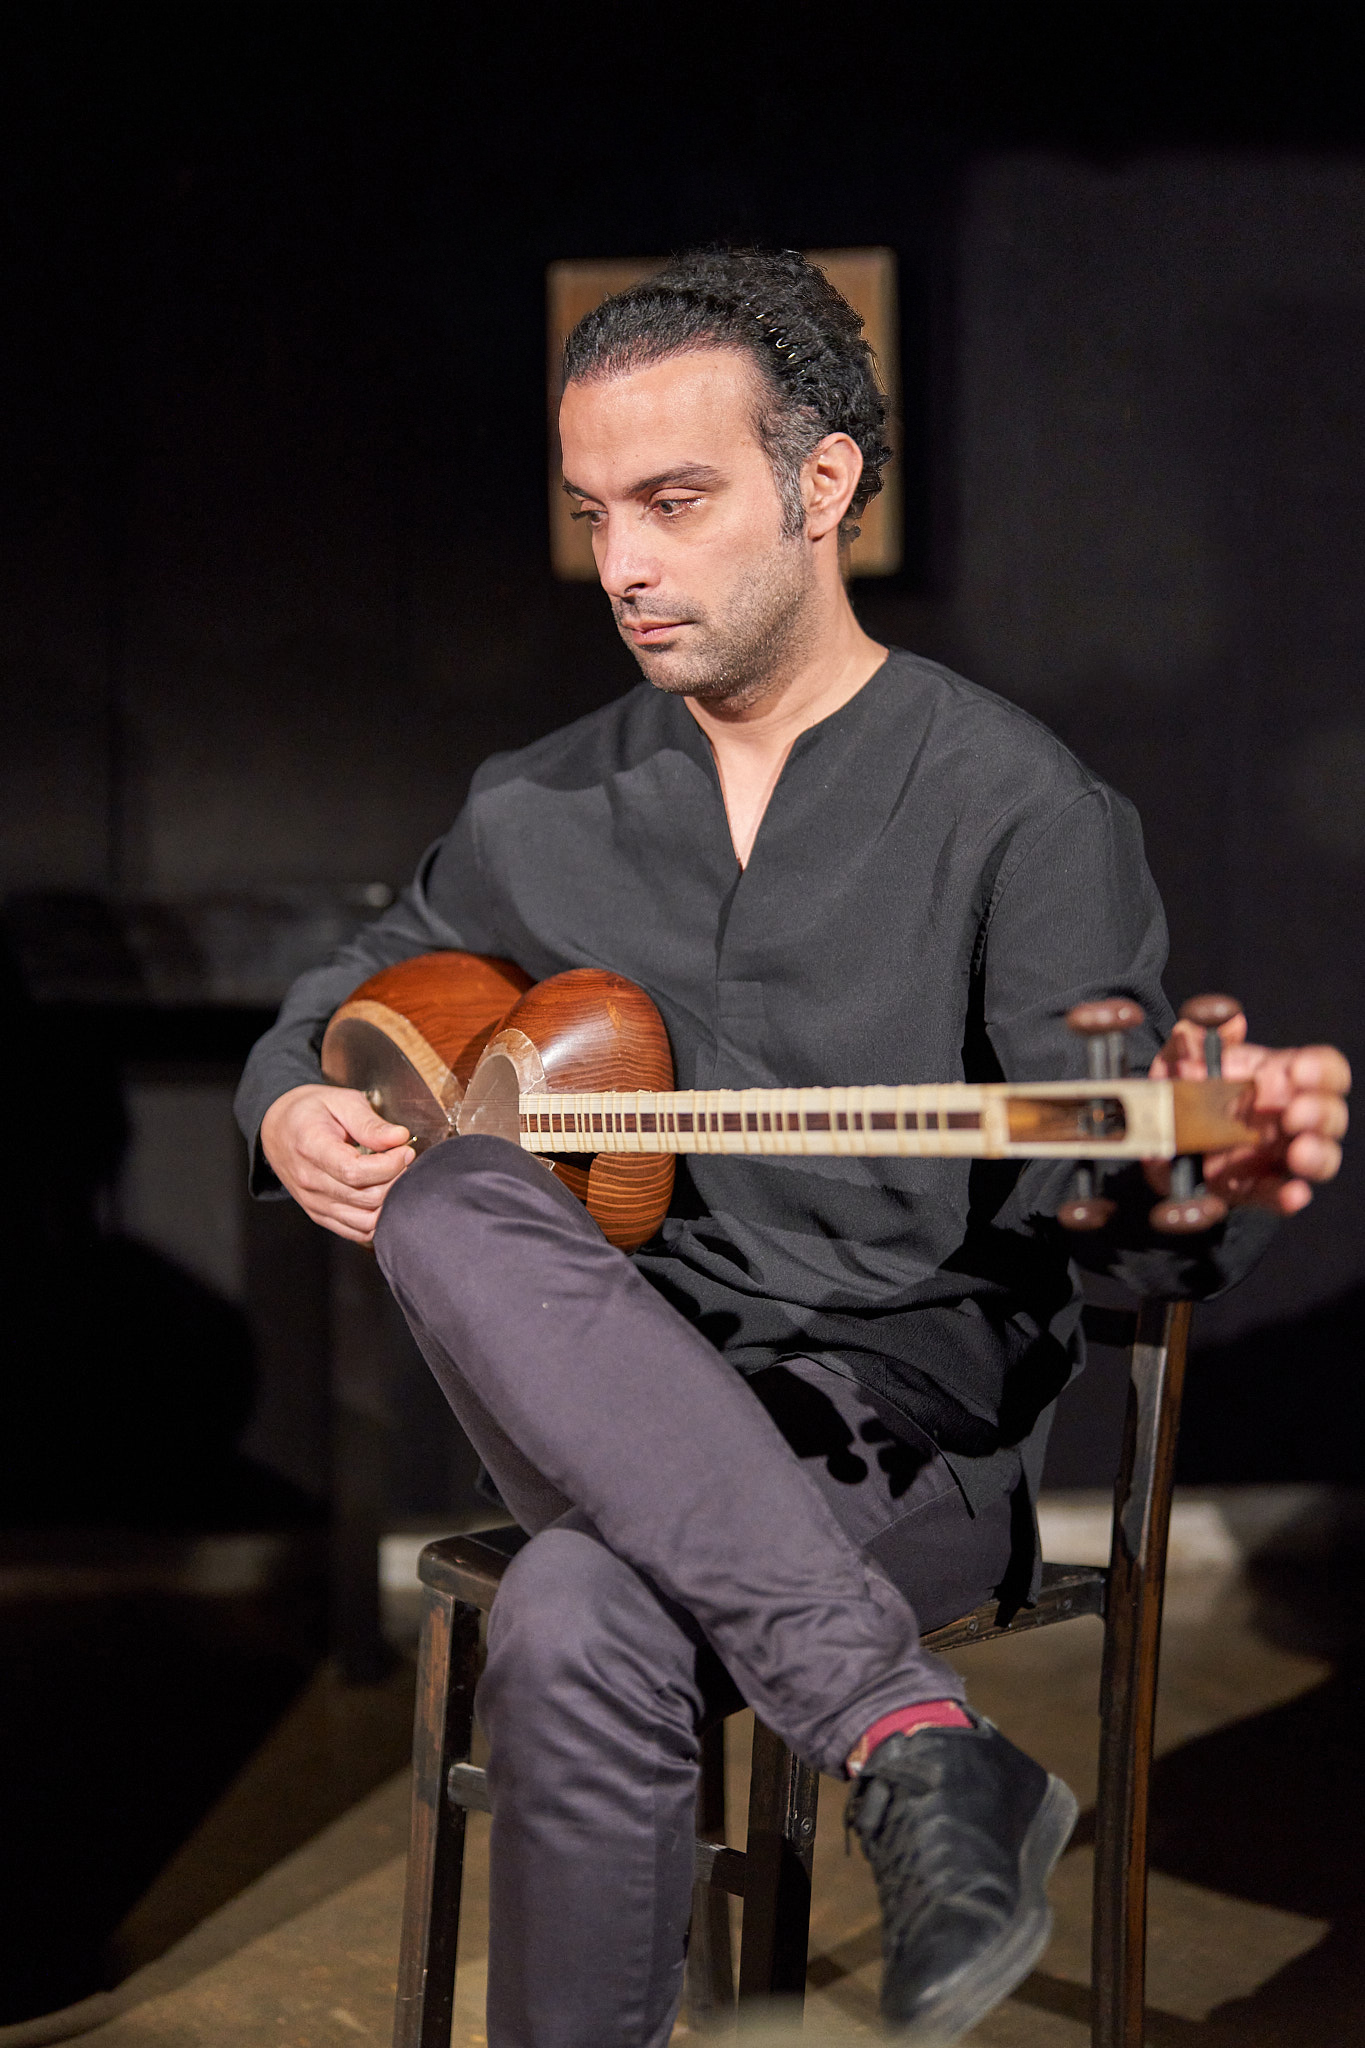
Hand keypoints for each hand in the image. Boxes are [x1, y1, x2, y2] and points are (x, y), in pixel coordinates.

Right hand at [260, 1084, 414, 1242]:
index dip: (389, 1165)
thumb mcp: (340, 1101)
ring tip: (394, 1177)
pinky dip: (377, 1220)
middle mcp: (310, 1181)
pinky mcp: (319, 1215)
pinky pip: (356, 1231)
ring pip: (365, 1221)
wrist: (276, 1128)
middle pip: (365, 1198)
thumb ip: (370, 1123)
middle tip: (403, 1159)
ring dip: (389, 1202)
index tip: (404, 1150)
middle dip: (396, 1180)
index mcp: (312, 1148)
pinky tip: (383, 1196)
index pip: (355, 1172)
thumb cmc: (309, 1112)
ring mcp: (313, 1202)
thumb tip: (400, 1137)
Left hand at [1148, 1011, 1349, 1215]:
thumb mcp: (1176, 1058)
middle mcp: (1289, 1116)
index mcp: (1280, 1077)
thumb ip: (1197, 1039)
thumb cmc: (1179, 1090)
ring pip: (1321, 1156)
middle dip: (1318, 1111)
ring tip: (1299, 1151)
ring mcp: (1276, 1155)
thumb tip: (1229, 1021)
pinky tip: (1292, 1194)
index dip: (1320, 1069)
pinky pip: (1280, 1194)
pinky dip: (1289, 1196)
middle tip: (1292, 1112)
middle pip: (1331, 1113)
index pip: (1324, 1069)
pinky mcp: (1254, 1187)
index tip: (1297, 1070)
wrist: (1150, 1137)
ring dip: (1317, 1153)